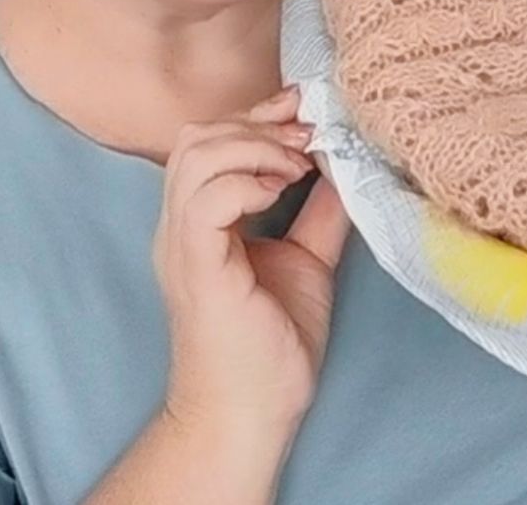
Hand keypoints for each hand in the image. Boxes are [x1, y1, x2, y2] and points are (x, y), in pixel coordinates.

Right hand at [153, 87, 352, 439]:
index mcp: (200, 222)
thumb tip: (346, 164)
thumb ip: (319, 211)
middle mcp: (180, 226)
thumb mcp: (307, 259)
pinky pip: (205, 198)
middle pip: (197, 137)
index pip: (211, 141)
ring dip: (254, 147)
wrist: (249, 414)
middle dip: (258, 124)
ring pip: (196, 156)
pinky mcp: (197, 266)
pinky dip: (246, 180)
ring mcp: (182, 244)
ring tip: (297, 167)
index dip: (257, 117)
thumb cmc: (271, 349)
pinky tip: (280, 190)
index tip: (304, 112)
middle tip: (308, 140)